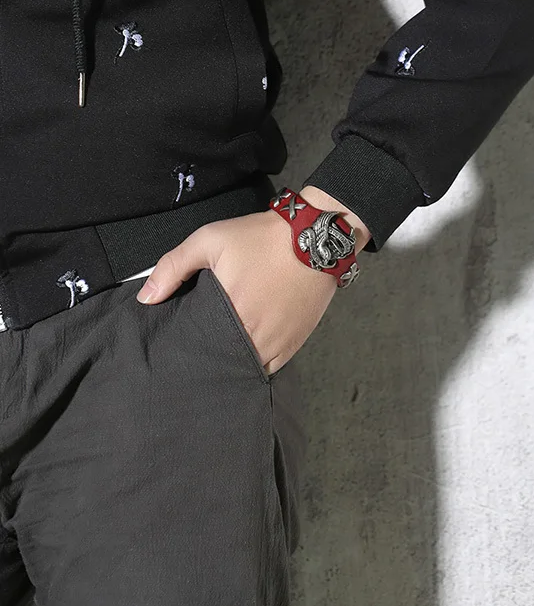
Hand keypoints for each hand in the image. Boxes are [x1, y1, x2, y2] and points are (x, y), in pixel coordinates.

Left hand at [135, 186, 369, 375]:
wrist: (316, 236)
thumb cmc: (260, 238)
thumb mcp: (210, 240)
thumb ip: (173, 267)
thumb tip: (145, 300)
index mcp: (230, 316)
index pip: (198, 352)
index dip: (186, 352)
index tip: (177, 348)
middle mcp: (255, 339)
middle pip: (222, 365)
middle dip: (208, 361)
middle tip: (196, 351)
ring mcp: (278, 346)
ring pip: (246, 370)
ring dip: (232, 364)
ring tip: (218, 353)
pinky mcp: (295, 345)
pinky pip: (269, 367)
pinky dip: (255, 362)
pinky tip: (244, 349)